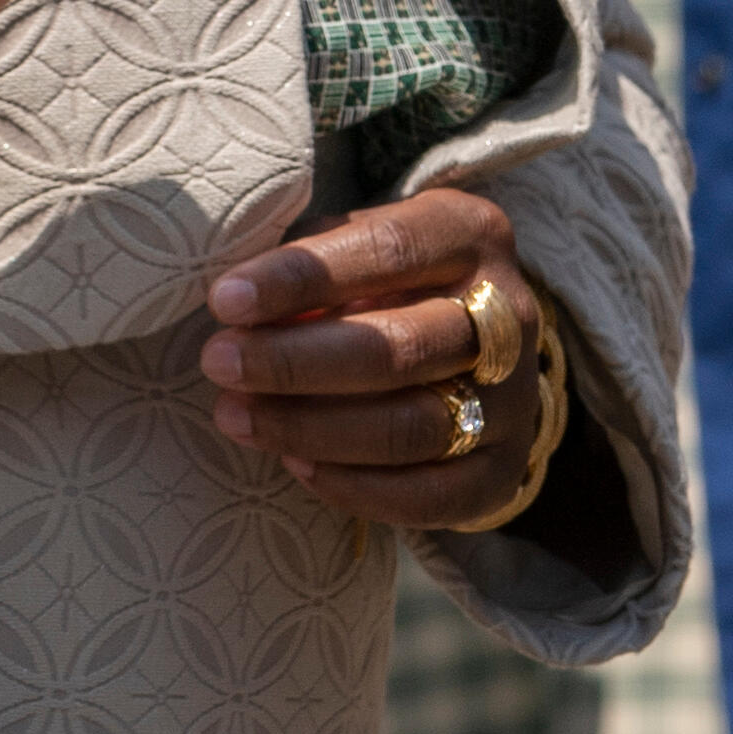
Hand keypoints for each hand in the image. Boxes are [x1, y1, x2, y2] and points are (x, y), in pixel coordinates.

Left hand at [202, 183, 572, 529]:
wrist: (475, 348)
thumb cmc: (389, 281)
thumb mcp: (361, 242)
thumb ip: (312, 262)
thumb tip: (236, 304)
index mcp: (472, 235)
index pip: (389, 251)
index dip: (302, 277)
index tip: (225, 298)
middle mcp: (510, 316)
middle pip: (401, 348)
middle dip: (295, 362)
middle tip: (218, 362)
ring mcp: (514, 402)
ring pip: (410, 427)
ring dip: (309, 427)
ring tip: (235, 415)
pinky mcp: (500, 475)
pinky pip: (426, 497)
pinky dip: (353, 486)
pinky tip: (293, 463)